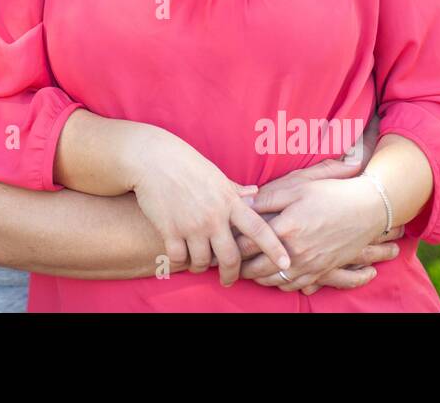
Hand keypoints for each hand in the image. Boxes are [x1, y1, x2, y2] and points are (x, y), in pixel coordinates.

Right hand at [123, 125, 291, 287]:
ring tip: (199, 264)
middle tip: (228, 280)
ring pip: (203, 262)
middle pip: (230, 257)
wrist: (153, 159)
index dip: (274, 248)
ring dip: (201, 267)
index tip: (286, 263)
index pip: (259, 229)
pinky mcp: (170, 230)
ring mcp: (192, 225)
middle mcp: (214, 216)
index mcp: (229, 201)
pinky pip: (179, 258)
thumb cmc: (185, 163)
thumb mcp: (216, 174)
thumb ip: (236, 189)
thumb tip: (255, 193)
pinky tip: (180, 257)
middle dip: (231, 274)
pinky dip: (180, 262)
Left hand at [236, 176, 396, 292]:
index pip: (247, 244)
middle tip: (226, 263)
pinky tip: (272, 277)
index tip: (221, 243)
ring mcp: (310, 264)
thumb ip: (266, 198)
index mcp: (285, 228)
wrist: (367, 209)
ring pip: (274, 281)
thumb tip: (242, 202)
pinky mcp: (322, 271)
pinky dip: (279, 284)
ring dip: (257, 278)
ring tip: (244, 271)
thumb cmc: (331, 194)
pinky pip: (294, 285)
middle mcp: (295, 251)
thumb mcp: (297, 187)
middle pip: (256, 268)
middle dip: (238, 267)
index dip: (231, 244)